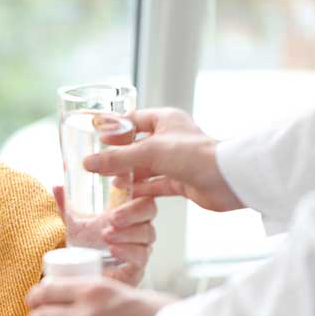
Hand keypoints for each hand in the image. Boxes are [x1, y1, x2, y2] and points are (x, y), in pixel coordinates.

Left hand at [53, 185, 156, 286]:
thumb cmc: (86, 247)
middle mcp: (138, 225)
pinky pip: (141, 256)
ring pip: (147, 233)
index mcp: (126, 210)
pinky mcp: (138, 266)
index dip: (134, 184)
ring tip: (106, 235)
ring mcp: (141, 245)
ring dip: (127, 233)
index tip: (117, 182)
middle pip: (148, 209)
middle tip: (113, 217)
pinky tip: (113, 249)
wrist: (85, 277)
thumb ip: (67, 204)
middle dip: (132, 211)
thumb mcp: (74, 223)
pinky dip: (127, 251)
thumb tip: (57, 186)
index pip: (138, 190)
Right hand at [83, 108, 244, 211]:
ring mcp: (175, 160)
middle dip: (118, 157)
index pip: (132, 120)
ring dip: (128, 175)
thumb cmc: (192, 155)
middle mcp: (170, 137)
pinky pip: (154, 184)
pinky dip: (141, 189)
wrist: (227, 180)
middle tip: (97, 165)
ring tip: (108, 183)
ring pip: (144, 167)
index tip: (95, 139)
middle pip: (136, 145)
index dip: (114, 129)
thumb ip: (116, 159)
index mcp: (165, 119)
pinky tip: (125, 195)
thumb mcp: (147, 153)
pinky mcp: (180, 181)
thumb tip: (87, 163)